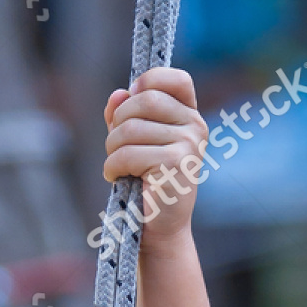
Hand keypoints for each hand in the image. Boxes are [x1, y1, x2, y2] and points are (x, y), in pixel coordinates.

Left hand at [103, 67, 207, 241]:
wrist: (157, 226)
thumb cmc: (145, 182)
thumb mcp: (133, 141)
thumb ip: (124, 114)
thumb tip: (118, 94)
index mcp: (189, 115)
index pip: (175, 79)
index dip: (148, 81)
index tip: (130, 100)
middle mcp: (195, 126)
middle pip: (143, 101)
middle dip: (117, 122)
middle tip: (115, 146)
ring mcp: (188, 145)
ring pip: (130, 129)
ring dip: (111, 149)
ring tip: (116, 166)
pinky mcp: (175, 165)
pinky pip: (127, 154)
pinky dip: (112, 167)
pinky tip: (116, 178)